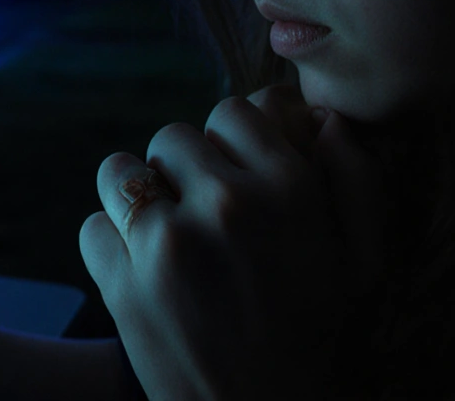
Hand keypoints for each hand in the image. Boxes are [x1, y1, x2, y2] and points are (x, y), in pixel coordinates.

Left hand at [78, 84, 385, 399]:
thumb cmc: (321, 341)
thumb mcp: (362, 262)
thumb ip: (353, 180)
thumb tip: (321, 118)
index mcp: (289, 190)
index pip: (233, 112)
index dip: (229, 144)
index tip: (234, 178)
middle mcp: (227, 205)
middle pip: (171, 138)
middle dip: (182, 173)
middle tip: (202, 219)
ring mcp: (168, 243)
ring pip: (119, 172)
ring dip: (135, 199)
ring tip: (164, 239)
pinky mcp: (122, 282)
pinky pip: (92, 227)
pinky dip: (111, 248)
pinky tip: (144, 277)